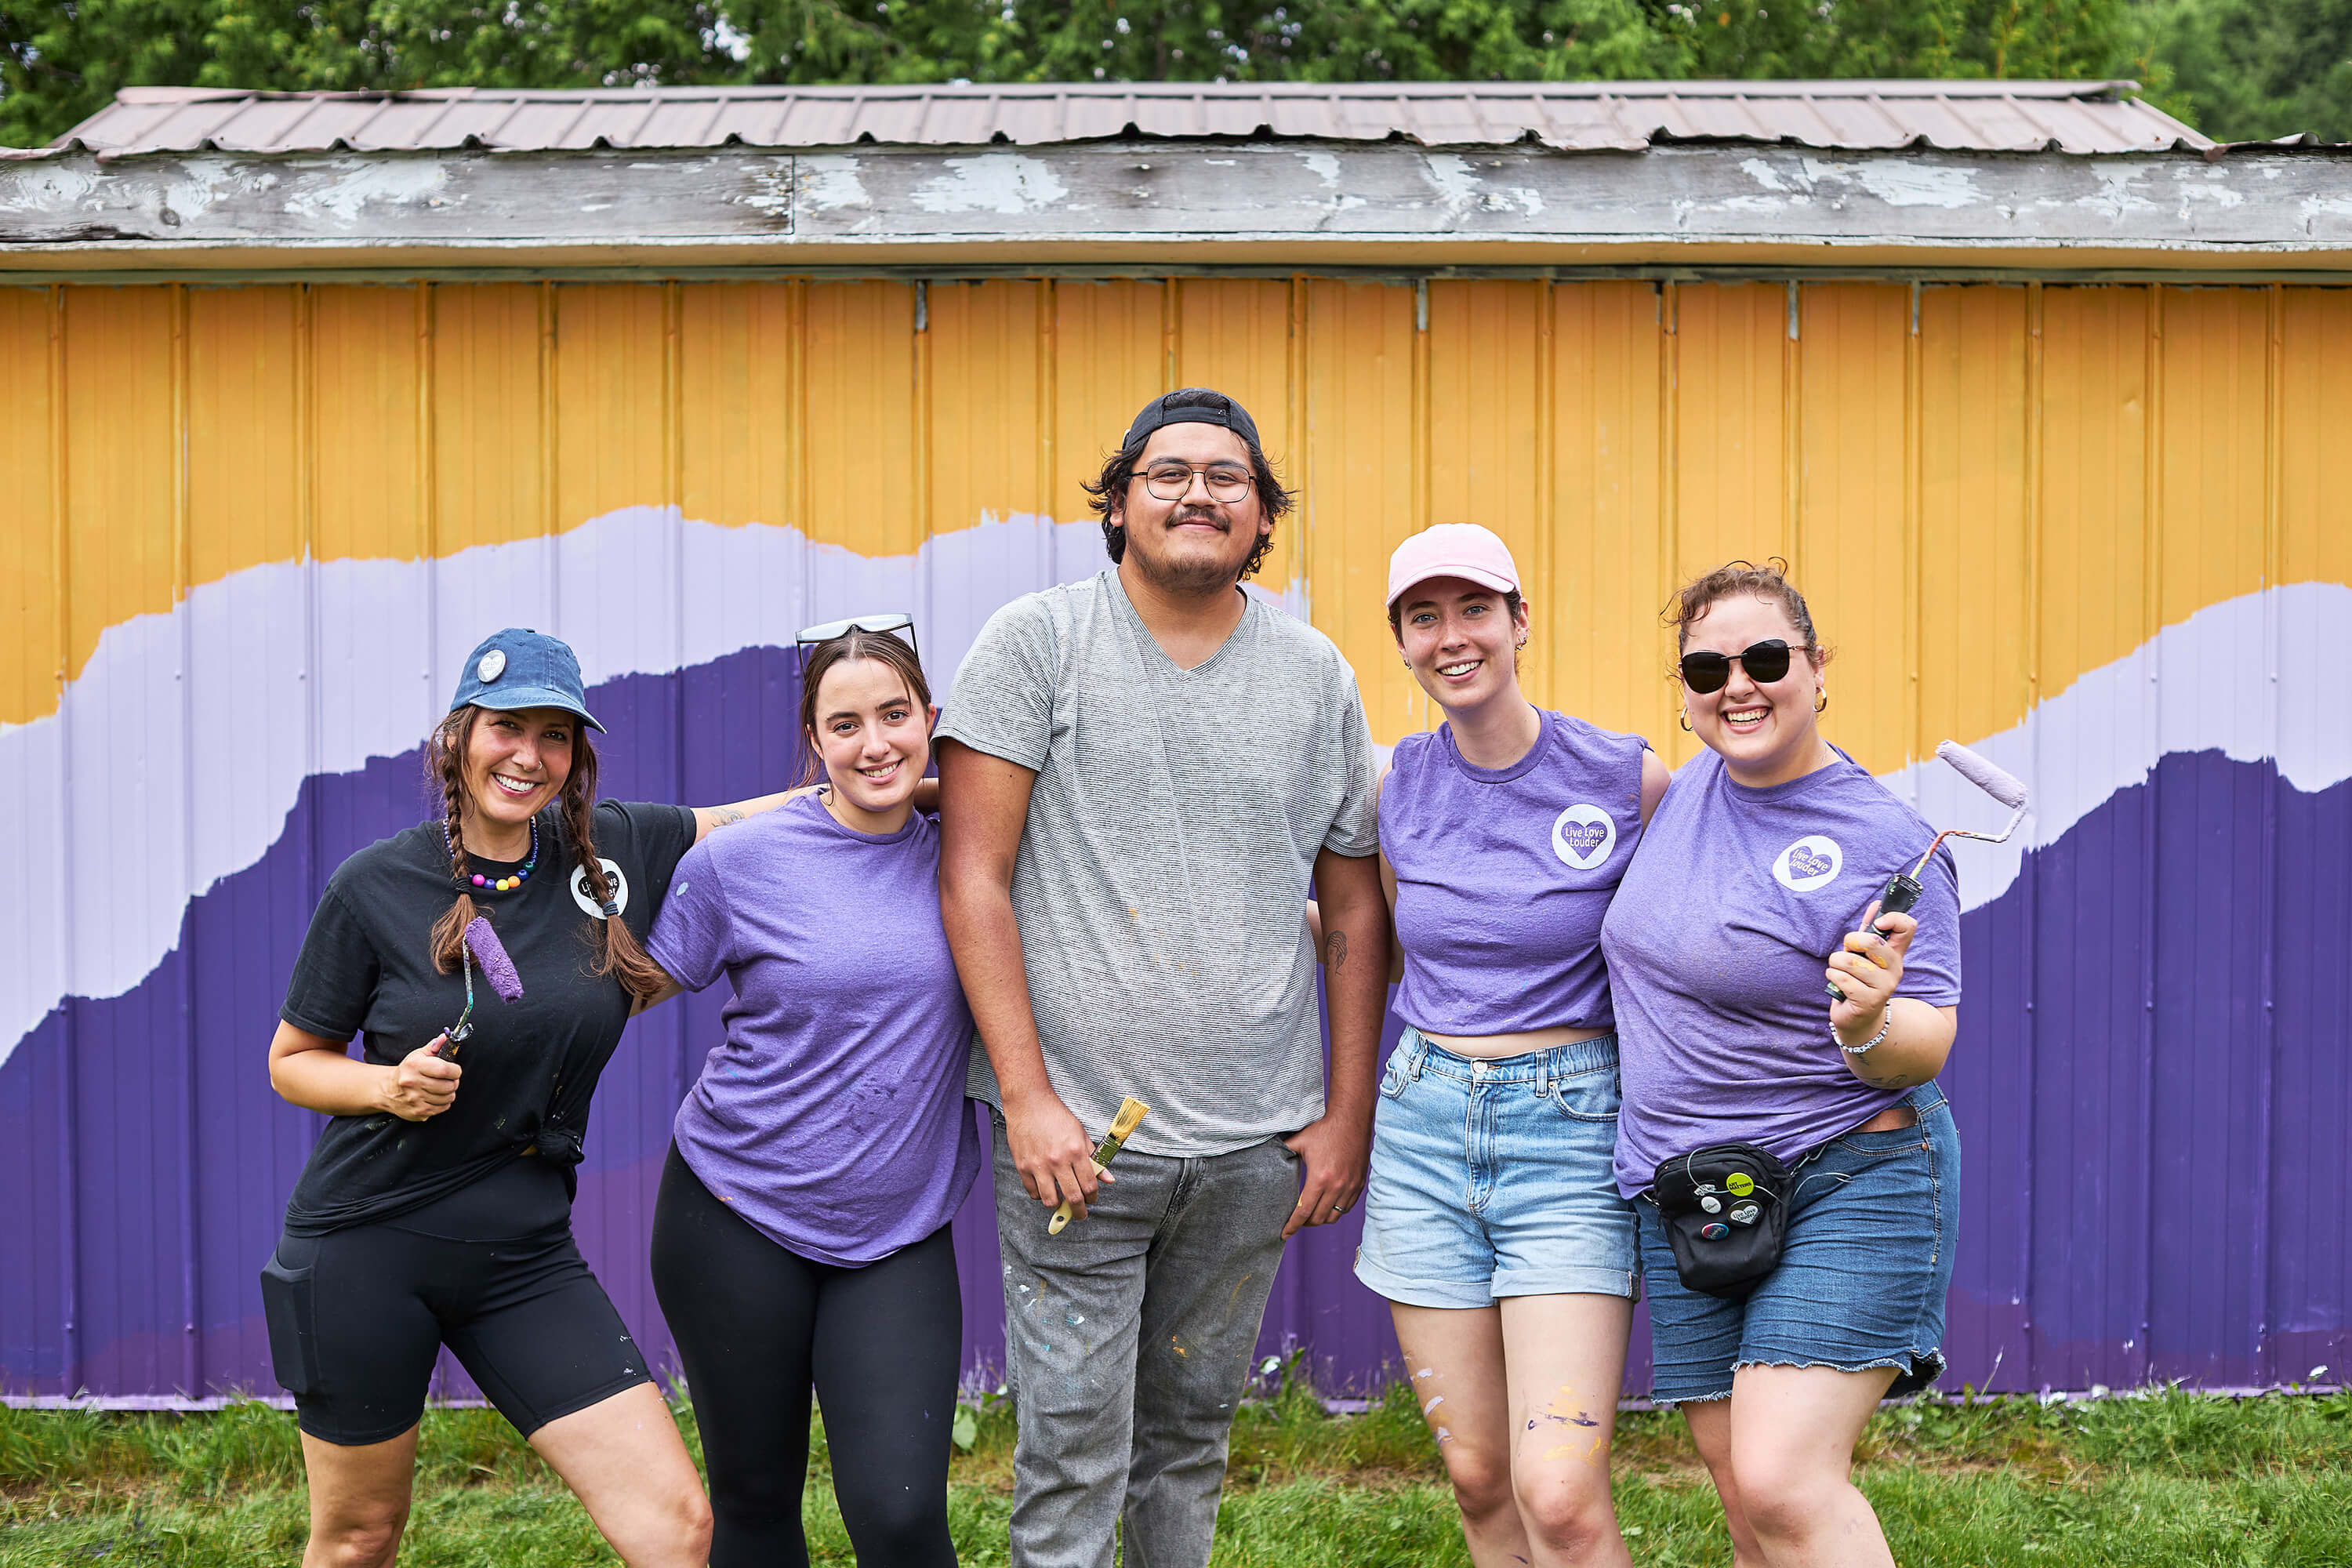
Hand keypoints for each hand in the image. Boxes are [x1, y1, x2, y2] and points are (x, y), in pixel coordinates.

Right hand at [380, 1036, 460, 1120]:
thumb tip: (445, 1037)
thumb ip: (434, 1046)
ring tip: (442, 1088)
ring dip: (449, 1093)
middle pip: (448, 1086)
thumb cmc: (407, 1071)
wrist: (387, 1090)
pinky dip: (444, 1103)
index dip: (456, 1070)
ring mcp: (415, 1099)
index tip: (455, 1070)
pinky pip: (442, 1108)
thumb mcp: (418, 1055)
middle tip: (449, 1079)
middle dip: (454, 1082)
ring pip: (448, 1098)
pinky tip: (436, 1097)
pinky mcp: (418, 1112)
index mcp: (415, 1066)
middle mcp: (413, 1083)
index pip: (444, 1070)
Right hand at [1004, 1090, 1112, 1217]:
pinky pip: (1033, 1192)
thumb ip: (1094, 1158)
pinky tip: (1046, 1190)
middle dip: (1080, 1211)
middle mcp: (1058, 1160)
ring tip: (1061, 1201)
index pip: (1089, 1185)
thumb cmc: (1056, 1116)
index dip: (1093, 1197)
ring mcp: (1039, 1165)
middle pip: (1073, 1197)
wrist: (1029, 1103)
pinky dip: (1040, 1196)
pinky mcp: (1023, 1166)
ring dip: (1058, 1206)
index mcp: (1075, 1151)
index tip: (1092, 1199)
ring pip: (1051, 1200)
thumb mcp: (1081, 1134)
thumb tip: (1108, 1179)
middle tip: (1081, 1214)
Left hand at [1280, 1110, 1370, 1238]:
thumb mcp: (1300, 1141)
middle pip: (1318, 1218)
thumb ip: (1283, 1152)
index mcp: (1319, 1178)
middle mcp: (1337, 1186)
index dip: (1292, 1225)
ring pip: (1333, 1216)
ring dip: (1320, 1219)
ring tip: (1310, 1215)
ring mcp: (1350, 1187)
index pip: (1303, 1211)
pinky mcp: (1359, 1185)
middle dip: (1305, 1223)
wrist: (1351, 1121)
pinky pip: (1346, 1208)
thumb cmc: (1324, 1130)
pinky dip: (1335, 1211)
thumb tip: (1266, 1158)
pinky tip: (1326, 1205)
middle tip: (1296, 1221)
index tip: (1284, 1234)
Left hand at [1828, 904, 1913, 1045]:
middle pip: (1872, 941)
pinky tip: (1838, 984)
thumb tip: (1876, 903)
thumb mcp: (1863, 953)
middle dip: (1849, 942)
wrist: (1857, 1018)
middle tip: (1847, 952)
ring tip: (1841, 971)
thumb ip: (1869, 929)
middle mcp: (1895, 969)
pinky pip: (1841, 977)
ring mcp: (1884, 986)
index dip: (1892, 918)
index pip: (1908, 927)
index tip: (1877, 923)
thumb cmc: (1858, 979)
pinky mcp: (1868, 1000)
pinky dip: (1832, 977)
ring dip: (1836, 963)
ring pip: (1849, 961)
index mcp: (1896, 954)